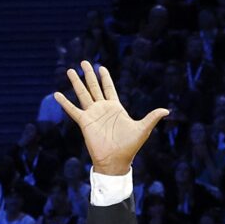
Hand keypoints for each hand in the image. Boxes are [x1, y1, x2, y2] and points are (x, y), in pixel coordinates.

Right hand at [52, 61, 167, 176]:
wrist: (116, 161)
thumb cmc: (129, 147)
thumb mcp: (143, 129)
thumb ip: (152, 117)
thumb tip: (167, 111)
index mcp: (115, 107)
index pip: (109, 88)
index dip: (105, 78)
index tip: (101, 68)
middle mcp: (102, 108)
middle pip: (94, 87)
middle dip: (89, 74)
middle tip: (84, 62)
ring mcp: (93, 115)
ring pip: (83, 94)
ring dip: (76, 83)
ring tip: (70, 71)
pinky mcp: (84, 122)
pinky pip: (73, 110)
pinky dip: (65, 102)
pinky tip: (57, 94)